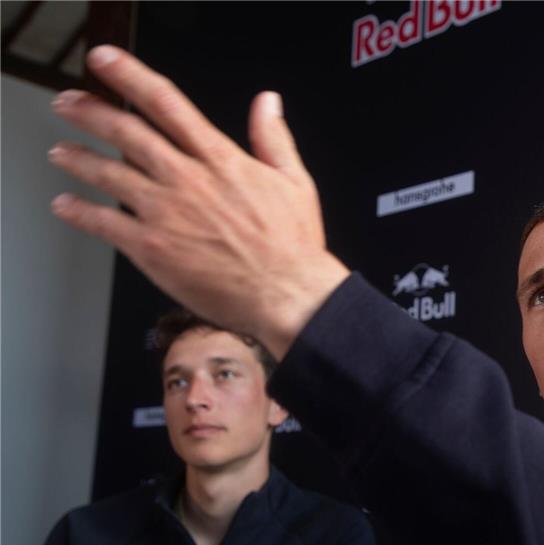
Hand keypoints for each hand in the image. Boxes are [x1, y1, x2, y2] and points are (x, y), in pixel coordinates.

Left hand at [48, 45, 348, 357]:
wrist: (286, 294)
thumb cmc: (293, 247)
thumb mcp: (295, 182)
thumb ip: (274, 139)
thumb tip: (268, 103)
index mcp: (221, 161)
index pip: (166, 104)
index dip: (129, 76)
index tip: (105, 61)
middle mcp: (188, 180)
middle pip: (126, 132)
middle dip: (89, 111)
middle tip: (69, 103)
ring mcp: (166, 213)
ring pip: (107, 173)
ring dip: (77, 158)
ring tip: (60, 152)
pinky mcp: (152, 249)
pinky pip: (103, 223)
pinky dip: (79, 212)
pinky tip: (66, 206)